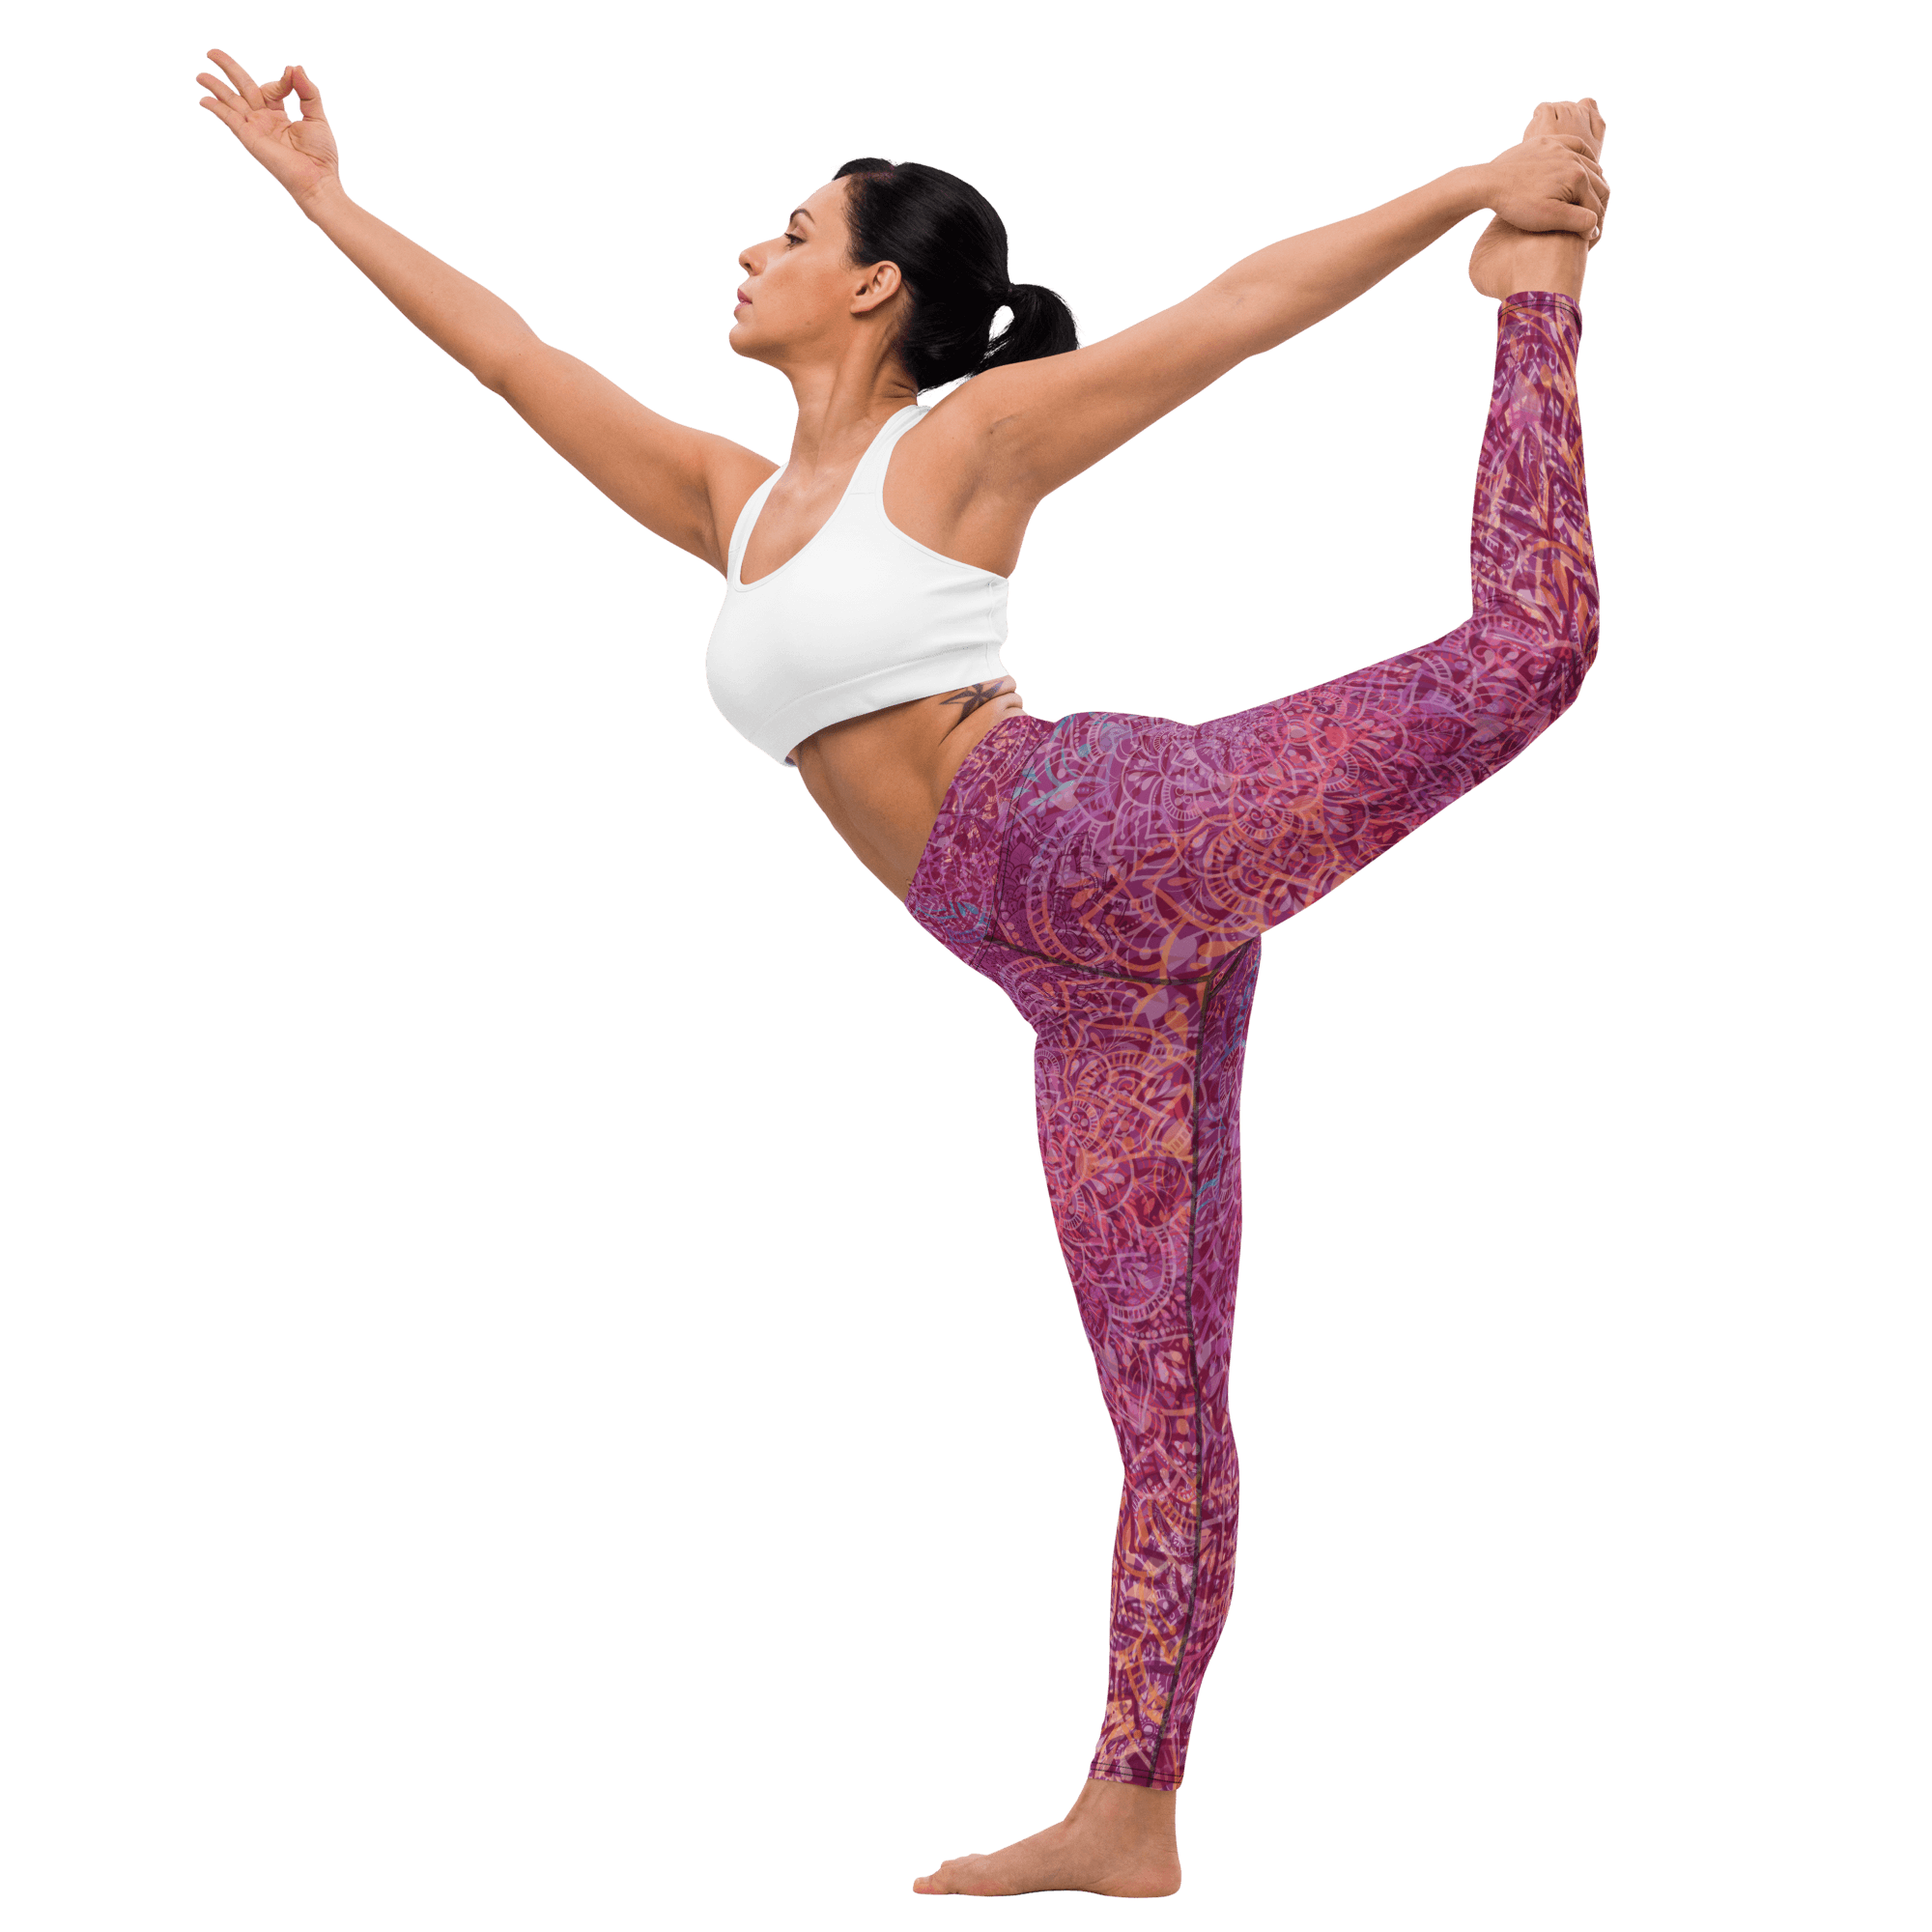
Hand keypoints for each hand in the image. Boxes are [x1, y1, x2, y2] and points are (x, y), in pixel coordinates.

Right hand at [196, 50, 339, 207]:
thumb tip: (295, 67)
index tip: (291, 75)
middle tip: (211, 52)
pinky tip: (203, 100)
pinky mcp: (250, 138)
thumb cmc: (321, 155)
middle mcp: (264, 120)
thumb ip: (307, 92)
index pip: (271, 88)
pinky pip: (229, 119)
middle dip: (228, 69)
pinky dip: (216, 108)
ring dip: (215, 86)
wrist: (318, 181)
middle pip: (243, 87)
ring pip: (231, 100)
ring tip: (199, 75)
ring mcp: (255, 128)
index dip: (281, 80)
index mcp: (279, 115)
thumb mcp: (316, 116)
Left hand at [1477, 96, 1609, 241]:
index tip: (1588, 242)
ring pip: (1591, 165)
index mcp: (1578, 177)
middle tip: (1591, 224)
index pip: (1595, 207)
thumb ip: (1578, 221)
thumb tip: (1596, 226)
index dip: (1593, 228)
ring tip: (1589, 202)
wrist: (1488, 183)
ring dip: (1594, 184)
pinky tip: (1583, 168)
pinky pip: (1576, 146)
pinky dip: (1584, 158)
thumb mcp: (1548, 218)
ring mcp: (1561, 147)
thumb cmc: (1516, 205)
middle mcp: (1574, 158)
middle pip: (1599, 185)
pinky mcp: (1548, 142)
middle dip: (1597, 207)